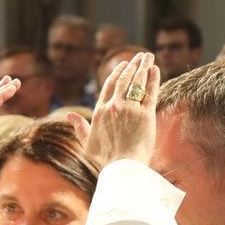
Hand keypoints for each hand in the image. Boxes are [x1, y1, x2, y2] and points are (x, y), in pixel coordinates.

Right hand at [85, 52, 159, 168]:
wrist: (122, 168)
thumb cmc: (105, 160)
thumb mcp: (87, 143)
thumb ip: (79, 127)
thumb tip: (68, 116)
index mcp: (100, 112)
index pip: (109, 86)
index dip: (118, 73)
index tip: (124, 64)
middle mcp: (114, 107)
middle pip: (124, 80)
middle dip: (133, 65)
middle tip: (140, 56)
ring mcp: (130, 109)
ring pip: (137, 82)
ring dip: (143, 67)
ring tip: (148, 56)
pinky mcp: (146, 114)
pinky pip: (150, 92)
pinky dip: (153, 79)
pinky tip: (156, 69)